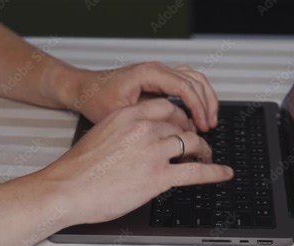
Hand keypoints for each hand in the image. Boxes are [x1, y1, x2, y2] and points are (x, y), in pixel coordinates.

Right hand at [42, 98, 232, 224]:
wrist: (66, 188)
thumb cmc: (78, 168)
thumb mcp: (102, 134)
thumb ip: (126, 131)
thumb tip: (141, 139)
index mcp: (128, 115)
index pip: (166, 107)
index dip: (180, 116)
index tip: (183, 123)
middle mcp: (144, 128)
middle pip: (181, 125)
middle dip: (192, 133)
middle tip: (196, 142)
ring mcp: (154, 151)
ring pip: (192, 143)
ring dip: (203, 150)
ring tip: (206, 156)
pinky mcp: (159, 176)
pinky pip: (196, 170)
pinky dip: (214, 171)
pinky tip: (223, 172)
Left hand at [59, 62, 217, 131]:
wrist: (85, 89)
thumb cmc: (97, 99)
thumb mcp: (121, 113)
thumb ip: (150, 119)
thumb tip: (176, 128)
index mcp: (149, 73)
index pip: (184, 86)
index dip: (197, 107)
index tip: (201, 125)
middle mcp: (157, 69)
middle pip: (195, 81)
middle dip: (206, 104)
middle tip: (208, 126)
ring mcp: (161, 73)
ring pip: (195, 79)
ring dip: (206, 99)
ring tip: (209, 120)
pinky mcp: (161, 80)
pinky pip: (188, 83)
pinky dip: (197, 97)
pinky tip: (198, 114)